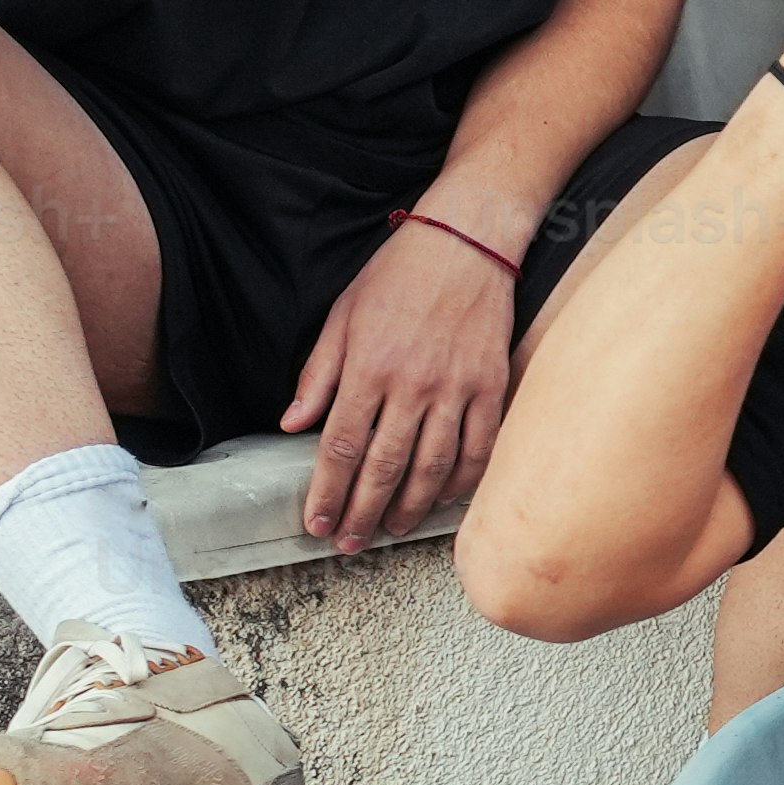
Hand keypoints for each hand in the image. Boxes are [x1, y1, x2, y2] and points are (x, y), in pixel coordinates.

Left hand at [279, 207, 523, 551]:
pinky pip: (479, 448)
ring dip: (409, 507)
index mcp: (368, 367)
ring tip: (391, 530)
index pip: (341, 446)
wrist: (468, 241)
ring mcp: (457, 388)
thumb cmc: (398, 274)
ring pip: (432, 467)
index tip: (316, 522)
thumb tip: (292, 426)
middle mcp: (412, 384)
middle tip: (348, 543)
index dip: (327, 492)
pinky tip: (445, 500)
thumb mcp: (342, 316)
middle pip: (383, 467)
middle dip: (362, 513)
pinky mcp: (491, 386)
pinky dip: (462, 482)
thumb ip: (318, 375)